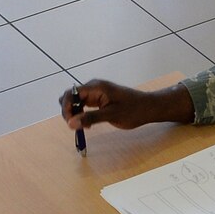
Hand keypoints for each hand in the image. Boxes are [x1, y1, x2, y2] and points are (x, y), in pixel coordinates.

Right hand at [60, 79, 192, 132]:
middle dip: (69, 111)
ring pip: (75, 102)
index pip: (70, 93)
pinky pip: (83, 106)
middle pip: (70, 97)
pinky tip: (88, 125)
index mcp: (96, 87)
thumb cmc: (134, 110)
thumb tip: (70, 123)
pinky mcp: (98, 100)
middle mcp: (93, 87)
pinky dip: (82, 115)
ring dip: (75, 114)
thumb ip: (90, 118)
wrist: (149, 108)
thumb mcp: (112, 115)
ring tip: (84, 126)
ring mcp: (95, 93)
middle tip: (75, 126)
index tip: (69, 122)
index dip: (66, 107)